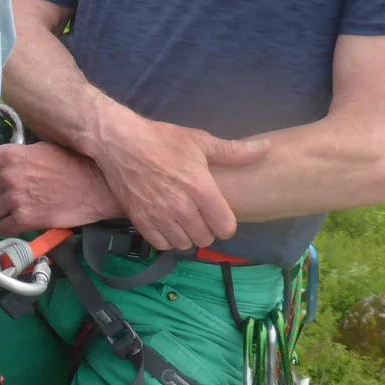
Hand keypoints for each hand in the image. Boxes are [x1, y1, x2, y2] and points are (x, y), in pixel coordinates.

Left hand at [0, 142, 119, 235]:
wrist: (95, 186)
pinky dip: (8, 227)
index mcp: (10, 155)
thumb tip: (3, 165)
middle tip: (6, 197)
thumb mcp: (41, 149)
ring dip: (0, 211)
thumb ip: (17, 157)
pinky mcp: (24, 218)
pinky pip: (3, 227)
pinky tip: (18, 223)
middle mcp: (8, 176)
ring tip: (13, 210)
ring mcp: (14, 198)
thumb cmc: (72, 165)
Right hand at [87, 106, 268, 250]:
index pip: (225, 227)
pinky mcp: (140, 220)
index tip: (219, 214)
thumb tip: (265, 149)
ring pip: (184, 244)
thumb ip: (234, 151)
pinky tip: (167, 225)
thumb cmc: (162, 140)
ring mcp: (158, 215)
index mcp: (200, 188)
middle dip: (207, 230)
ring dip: (187, 236)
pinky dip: (167, 239)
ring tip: (184, 221)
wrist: (119, 142)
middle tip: (200, 216)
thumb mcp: (200, 141)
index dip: (226, 223)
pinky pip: (161, 244)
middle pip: (205, 238)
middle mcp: (181, 206)